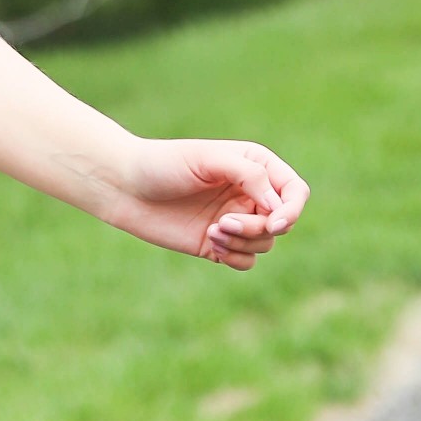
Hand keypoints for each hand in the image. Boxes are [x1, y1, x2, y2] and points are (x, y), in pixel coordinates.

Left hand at [102, 138, 308, 270]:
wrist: (125, 187)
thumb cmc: (164, 164)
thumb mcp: (209, 159)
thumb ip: (249, 176)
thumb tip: (278, 208)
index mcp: (255, 166)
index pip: (295, 192)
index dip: (292, 210)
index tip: (274, 222)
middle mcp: (250, 194)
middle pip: (282, 222)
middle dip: (258, 227)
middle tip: (224, 222)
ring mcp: (235, 220)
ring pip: (265, 243)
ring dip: (243, 242)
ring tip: (212, 231)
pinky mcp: (217, 244)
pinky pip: (246, 261)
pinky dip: (235, 257)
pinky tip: (211, 245)